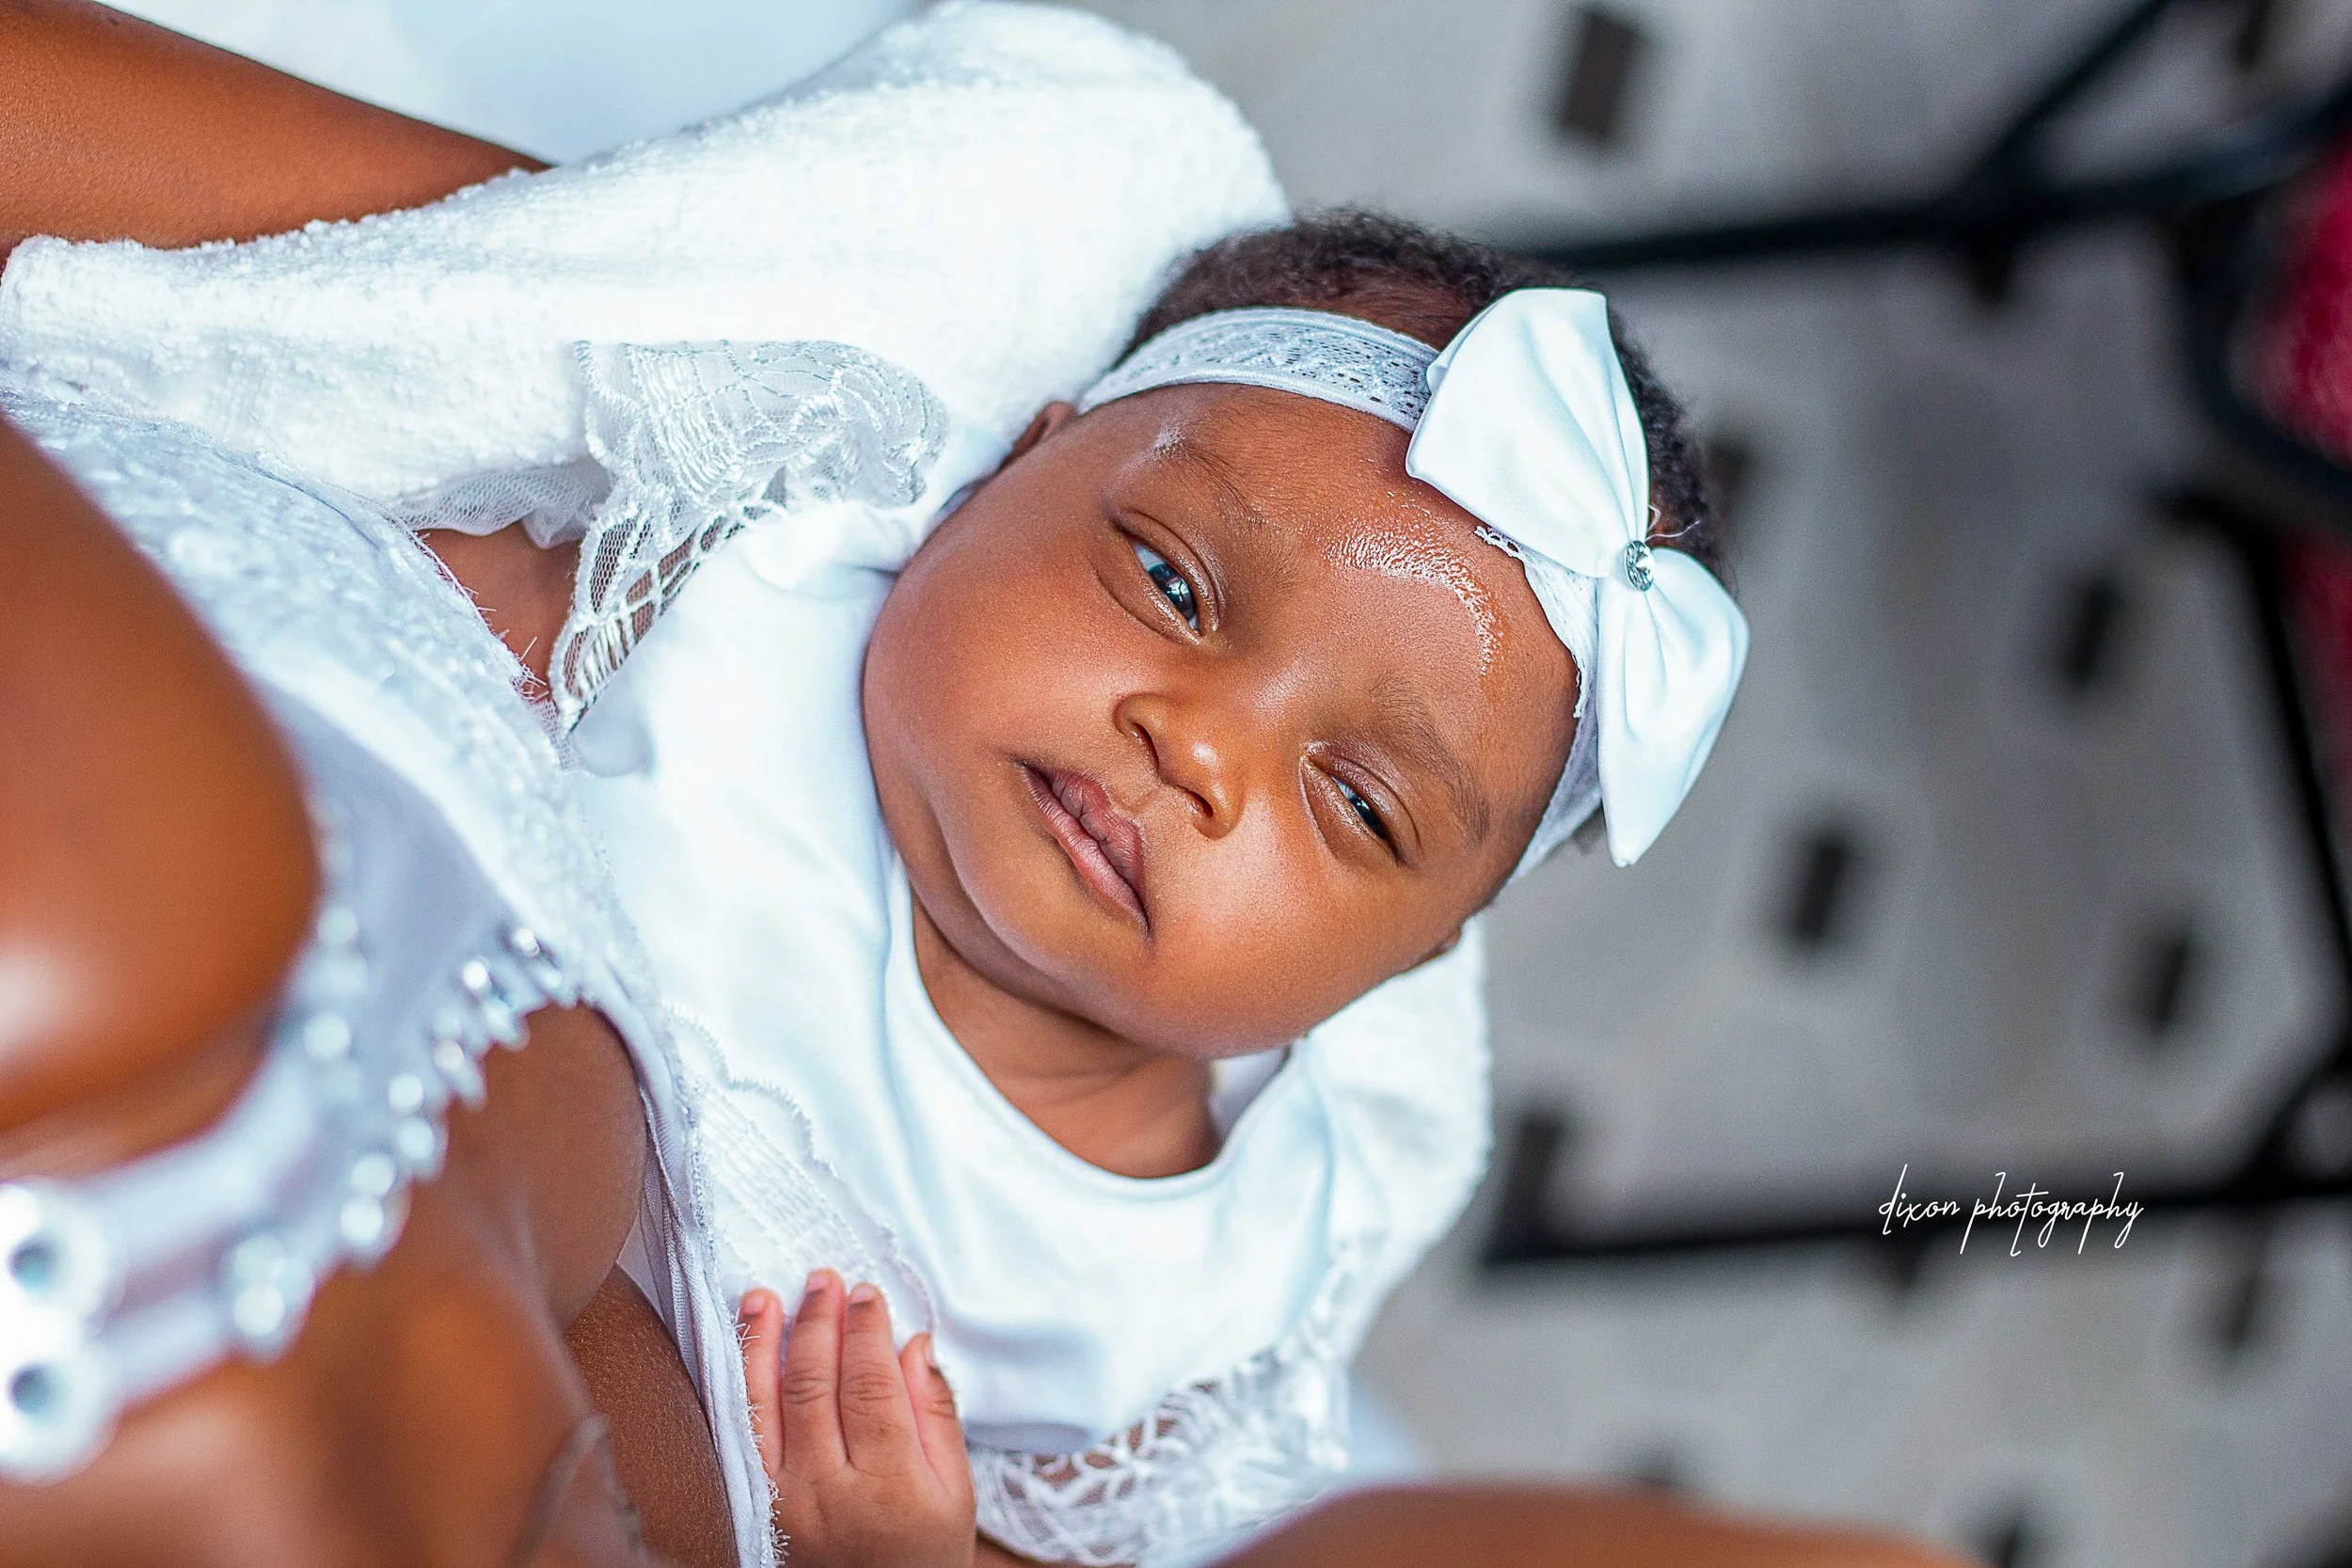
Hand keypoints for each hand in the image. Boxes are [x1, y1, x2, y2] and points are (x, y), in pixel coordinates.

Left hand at [739, 1271, 974, 1567]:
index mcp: (890, 1487)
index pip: (872, 1387)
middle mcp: (830, 1494)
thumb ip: (937, 1416)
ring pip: (767, 1407)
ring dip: (764, 1345)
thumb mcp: (957, 1494)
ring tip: (766, 1297)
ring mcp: (785, 1504)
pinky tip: (744, 1353)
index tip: (866, 1293)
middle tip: (823, 1280)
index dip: (867, 1332)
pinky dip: (741, 1388)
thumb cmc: (926, 1558)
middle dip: (819, 1324)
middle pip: (817, 1388)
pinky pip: (743, 1438)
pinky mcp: (757, 1511)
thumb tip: (915, 1346)